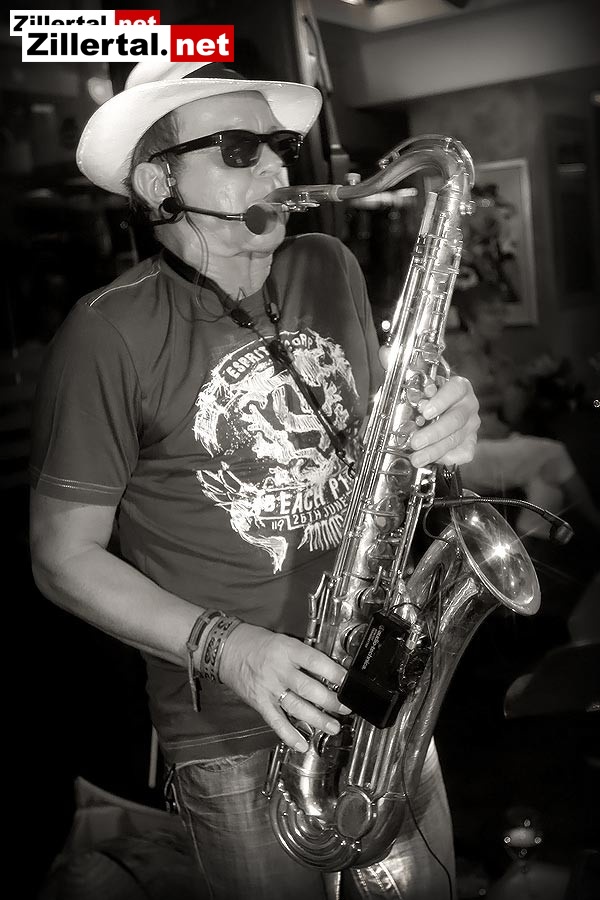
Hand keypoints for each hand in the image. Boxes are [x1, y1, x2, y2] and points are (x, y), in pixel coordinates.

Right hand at [219, 623, 349, 750]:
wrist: (226, 649)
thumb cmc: (256, 643)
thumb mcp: (284, 641)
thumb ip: (303, 656)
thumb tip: (329, 671)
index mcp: (287, 650)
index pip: (316, 662)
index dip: (334, 673)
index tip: (348, 681)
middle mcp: (279, 670)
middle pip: (309, 688)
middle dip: (331, 700)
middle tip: (345, 707)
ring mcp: (268, 688)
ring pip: (297, 707)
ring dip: (317, 719)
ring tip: (333, 727)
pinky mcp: (259, 702)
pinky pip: (276, 721)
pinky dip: (289, 734)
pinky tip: (302, 744)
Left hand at [408, 375, 479, 466]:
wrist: (443, 406)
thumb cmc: (431, 397)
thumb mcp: (425, 391)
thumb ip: (421, 396)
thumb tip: (419, 404)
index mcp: (460, 387)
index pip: (455, 390)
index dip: (441, 401)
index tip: (425, 412)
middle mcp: (469, 405)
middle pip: (455, 420)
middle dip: (433, 433)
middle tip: (416, 442)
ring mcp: (472, 424)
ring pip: (456, 439)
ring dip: (435, 451)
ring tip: (418, 458)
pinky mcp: (471, 441)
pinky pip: (464, 453)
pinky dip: (447, 458)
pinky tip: (434, 459)